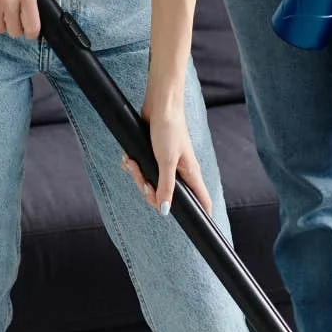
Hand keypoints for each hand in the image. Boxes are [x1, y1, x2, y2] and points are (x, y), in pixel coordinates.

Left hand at [119, 102, 211, 217]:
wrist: (160, 104)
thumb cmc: (169, 128)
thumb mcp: (166, 160)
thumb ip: (166, 187)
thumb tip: (164, 211)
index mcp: (190, 174)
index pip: (203, 202)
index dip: (201, 216)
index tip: (194, 227)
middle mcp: (180, 172)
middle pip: (166, 196)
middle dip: (149, 190)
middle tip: (142, 179)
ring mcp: (167, 164)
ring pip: (152, 183)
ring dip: (138, 176)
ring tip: (132, 163)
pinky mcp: (154, 156)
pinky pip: (143, 170)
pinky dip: (134, 166)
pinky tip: (129, 158)